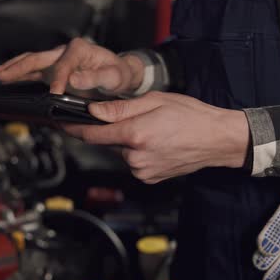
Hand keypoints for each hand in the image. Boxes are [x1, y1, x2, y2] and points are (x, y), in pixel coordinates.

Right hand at [0, 37, 144, 94]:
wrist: (119, 74)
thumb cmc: (117, 73)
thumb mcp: (112, 76)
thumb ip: (94, 77)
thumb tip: (74, 79)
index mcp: (79, 49)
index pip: (64, 65)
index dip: (58, 80)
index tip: (55, 93)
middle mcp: (65, 51)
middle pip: (38, 58)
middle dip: (20, 67)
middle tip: (4, 75)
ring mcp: (58, 60)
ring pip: (33, 62)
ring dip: (15, 68)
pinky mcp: (55, 70)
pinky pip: (35, 71)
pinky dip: (21, 74)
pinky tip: (8, 77)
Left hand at [62, 91, 249, 183]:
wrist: (217, 139)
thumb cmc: (192, 117)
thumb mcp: (155, 101)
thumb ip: (120, 108)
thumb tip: (94, 111)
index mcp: (136, 135)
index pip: (93, 134)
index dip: (73, 128)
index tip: (61, 123)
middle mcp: (136, 157)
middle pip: (108, 142)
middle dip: (113, 129)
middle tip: (137, 118)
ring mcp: (142, 171)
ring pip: (121, 152)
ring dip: (127, 141)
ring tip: (152, 130)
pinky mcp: (149, 178)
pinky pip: (133, 162)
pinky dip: (137, 152)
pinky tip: (156, 143)